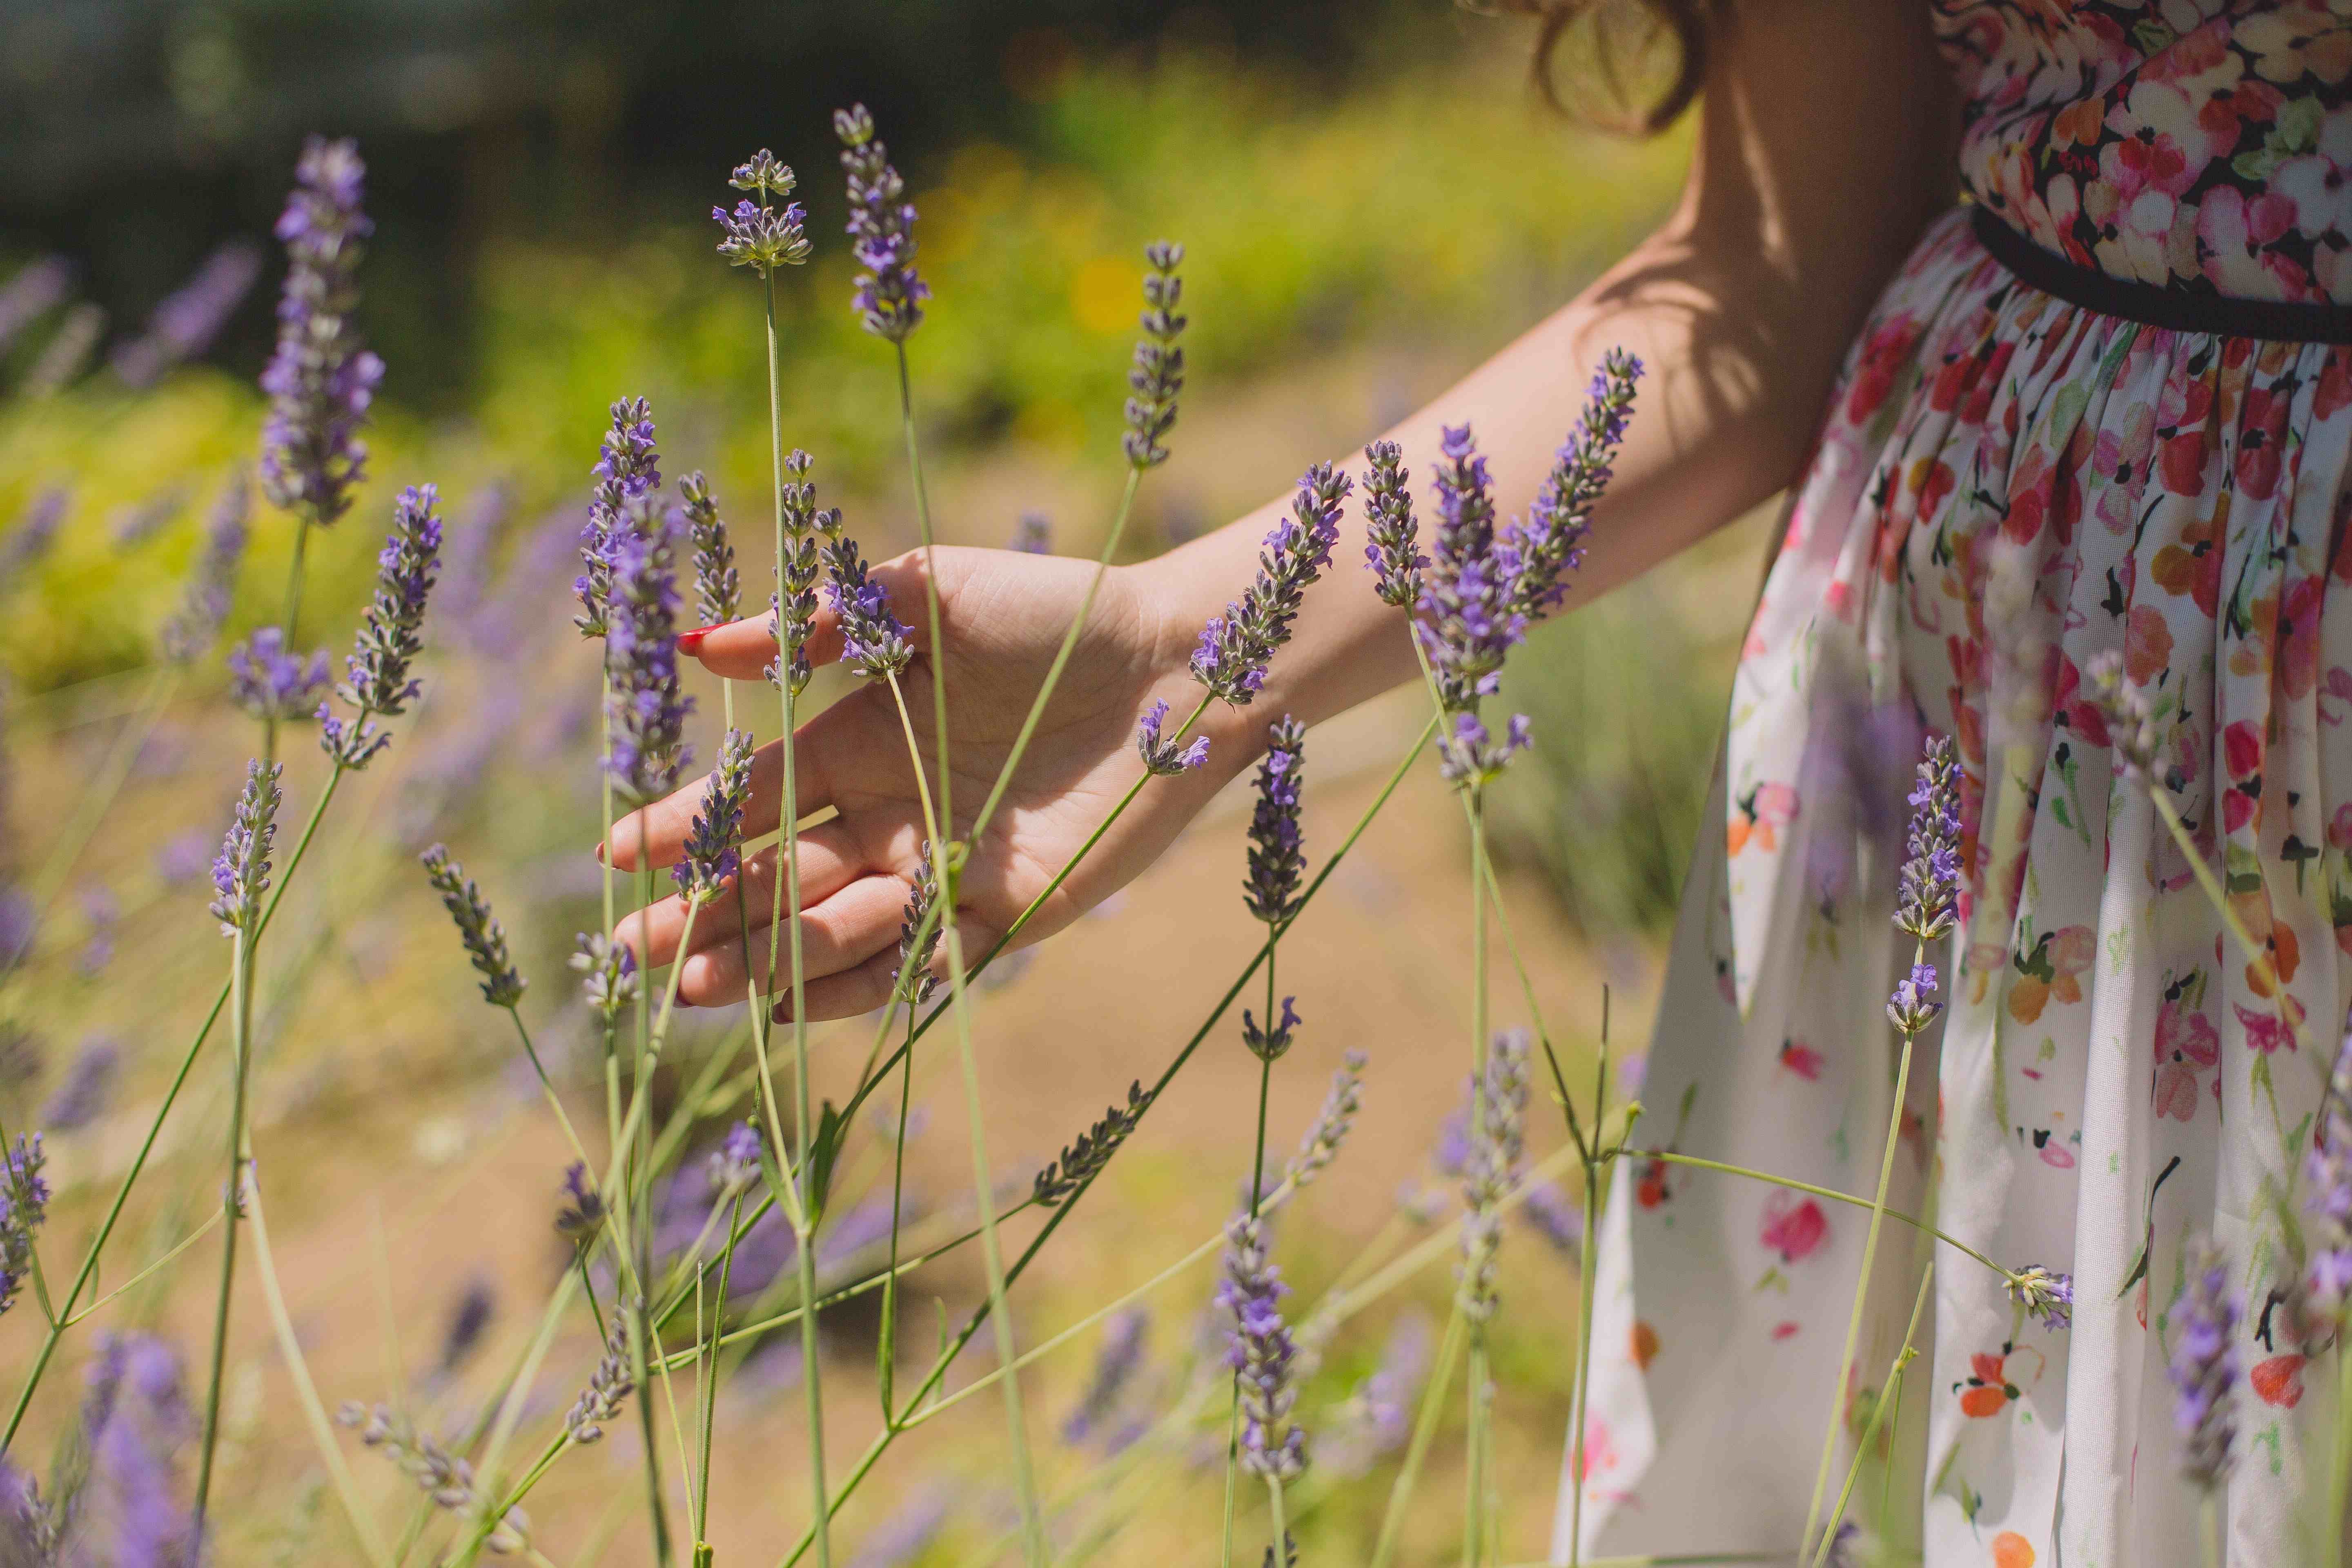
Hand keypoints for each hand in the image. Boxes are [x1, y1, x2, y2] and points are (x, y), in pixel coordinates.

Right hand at [607, 545, 1242, 1018]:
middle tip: (629, 954)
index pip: (752, 799)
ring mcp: (944, 869)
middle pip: (776, 879)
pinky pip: (920, 965)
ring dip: (765, 959)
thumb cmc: (1053, 612)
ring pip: (834, 930)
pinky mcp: (1007, 914)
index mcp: (861, 740)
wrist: (1176, 662)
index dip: (682, 828)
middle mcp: (892, 813)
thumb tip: (698, 648)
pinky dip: (858, 985)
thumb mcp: (924, 595)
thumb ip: (818, 624)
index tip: (615, 856)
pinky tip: (792, 1004)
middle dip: (701, 917)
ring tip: (697, 984)